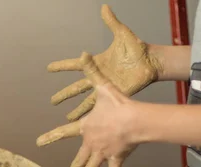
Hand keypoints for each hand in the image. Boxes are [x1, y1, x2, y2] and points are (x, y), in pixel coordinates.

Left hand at [37, 53, 139, 166]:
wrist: (135, 120)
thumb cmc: (118, 105)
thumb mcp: (103, 86)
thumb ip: (92, 71)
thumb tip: (84, 53)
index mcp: (85, 129)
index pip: (63, 133)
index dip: (51, 137)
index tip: (39, 142)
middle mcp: (90, 144)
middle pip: (78, 163)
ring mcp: (102, 154)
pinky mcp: (115, 159)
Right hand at [48, 4, 161, 120]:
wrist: (151, 63)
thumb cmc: (137, 49)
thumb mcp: (122, 34)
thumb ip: (111, 22)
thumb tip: (104, 7)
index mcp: (96, 63)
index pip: (74, 65)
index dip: (62, 66)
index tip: (49, 68)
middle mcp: (97, 77)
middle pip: (75, 87)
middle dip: (64, 94)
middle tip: (53, 100)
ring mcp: (104, 88)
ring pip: (84, 100)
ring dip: (75, 109)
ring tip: (66, 117)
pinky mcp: (112, 95)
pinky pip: (97, 107)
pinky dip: (89, 114)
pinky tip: (83, 121)